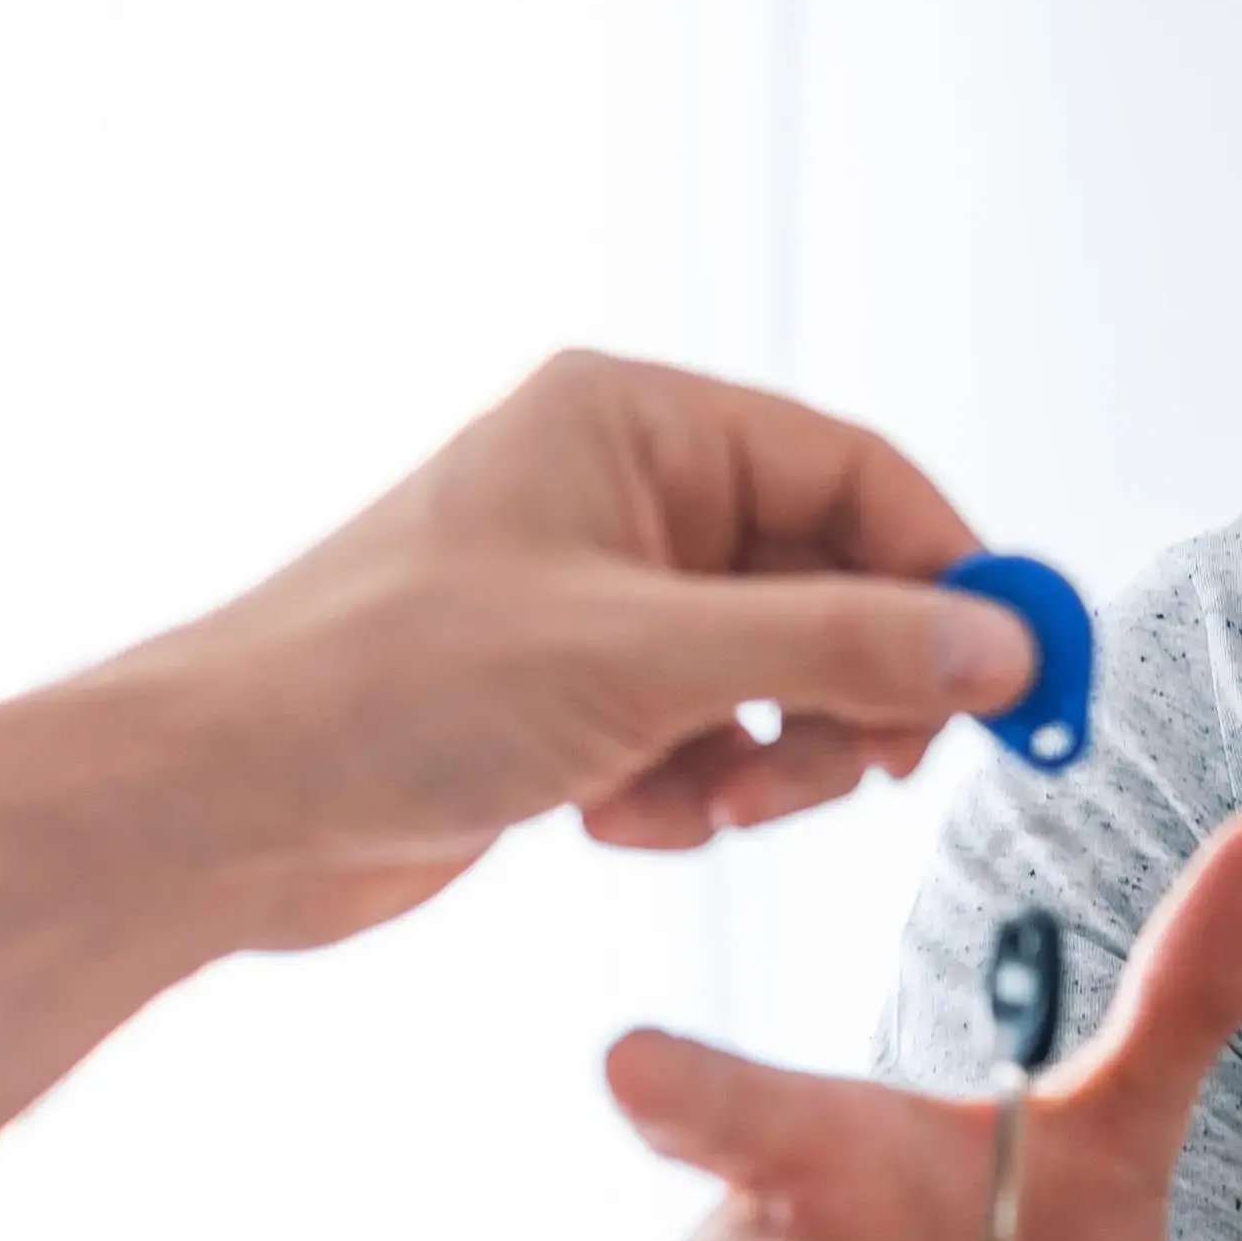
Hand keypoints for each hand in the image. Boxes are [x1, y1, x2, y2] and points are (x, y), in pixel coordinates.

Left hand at [93, 350, 1045, 952]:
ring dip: (766, 760)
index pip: (858, 476)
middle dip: (849, 693)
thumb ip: (845, 649)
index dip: (952, 575)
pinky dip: (688, 794)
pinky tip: (613, 818)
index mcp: (636, 423)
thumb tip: (1002, 647)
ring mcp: (601, 600)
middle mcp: (624, 495)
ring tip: (699, 804)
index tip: (1019, 674)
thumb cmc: (381, 687)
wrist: (222, 808)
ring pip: (779, 677)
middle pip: (833, 582)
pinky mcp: (575, 696)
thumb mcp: (651, 663)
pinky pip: (709, 739)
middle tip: (863, 773)